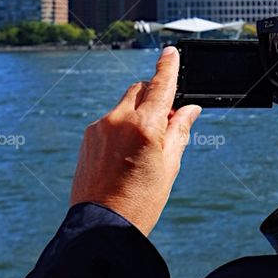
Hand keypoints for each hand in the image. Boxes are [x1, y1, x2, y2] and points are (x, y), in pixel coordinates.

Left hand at [69, 46, 200, 237]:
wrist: (101, 226)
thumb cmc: (142, 200)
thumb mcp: (169, 166)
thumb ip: (179, 130)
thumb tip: (188, 109)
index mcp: (145, 125)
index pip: (161, 85)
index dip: (169, 66)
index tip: (171, 52)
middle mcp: (119, 119)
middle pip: (140, 89)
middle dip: (154, 94)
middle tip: (167, 119)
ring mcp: (100, 127)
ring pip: (124, 105)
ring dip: (138, 112)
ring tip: (145, 147)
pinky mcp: (88, 138)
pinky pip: (110, 121)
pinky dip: (122, 126)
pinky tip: (126, 155)